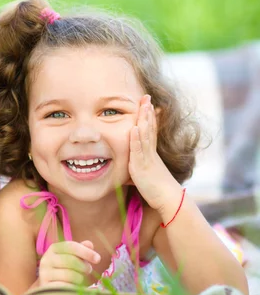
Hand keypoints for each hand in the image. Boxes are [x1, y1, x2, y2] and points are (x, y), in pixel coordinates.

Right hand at [39, 240, 100, 286]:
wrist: (50, 285)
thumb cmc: (65, 269)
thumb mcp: (73, 257)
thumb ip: (82, 250)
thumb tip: (89, 244)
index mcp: (54, 248)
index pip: (70, 246)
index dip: (86, 252)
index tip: (98, 259)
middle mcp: (46, 259)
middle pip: (71, 261)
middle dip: (84, 266)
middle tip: (89, 270)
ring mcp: (45, 273)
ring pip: (70, 275)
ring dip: (80, 278)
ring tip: (81, 278)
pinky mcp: (46, 287)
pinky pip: (65, 286)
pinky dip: (73, 287)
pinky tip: (74, 286)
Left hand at [129, 95, 180, 210]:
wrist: (167, 199)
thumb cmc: (155, 190)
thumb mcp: (143, 177)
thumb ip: (135, 172)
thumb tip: (128, 174)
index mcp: (150, 153)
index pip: (149, 130)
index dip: (148, 116)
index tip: (147, 103)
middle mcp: (150, 152)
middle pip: (149, 128)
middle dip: (147, 112)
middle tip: (146, 96)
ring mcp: (146, 158)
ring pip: (145, 135)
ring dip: (143, 120)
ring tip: (143, 105)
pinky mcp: (142, 166)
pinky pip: (139, 150)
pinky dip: (136, 139)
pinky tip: (134, 128)